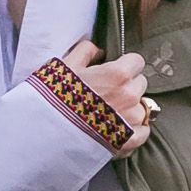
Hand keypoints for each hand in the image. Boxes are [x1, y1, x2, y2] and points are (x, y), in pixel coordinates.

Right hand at [58, 37, 151, 156]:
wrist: (48, 133)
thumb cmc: (56, 98)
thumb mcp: (65, 66)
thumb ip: (85, 51)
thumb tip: (98, 50)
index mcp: (118, 74)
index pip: (137, 61)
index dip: (125, 66)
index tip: (115, 73)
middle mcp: (129, 95)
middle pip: (140, 84)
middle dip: (127, 86)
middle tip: (108, 94)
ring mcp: (132, 120)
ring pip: (142, 108)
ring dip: (130, 109)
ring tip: (110, 114)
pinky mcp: (130, 140)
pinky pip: (143, 132)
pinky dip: (134, 131)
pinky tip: (119, 129)